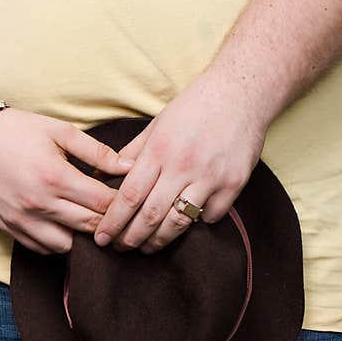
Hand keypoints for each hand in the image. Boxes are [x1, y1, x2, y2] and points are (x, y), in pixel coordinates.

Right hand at [0, 109, 133, 253]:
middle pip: (89, 226)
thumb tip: (129, 167)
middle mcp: (39, 204)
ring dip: (80, 235)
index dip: (122, 202)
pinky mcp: (10, 228)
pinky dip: (56, 241)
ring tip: (85, 218)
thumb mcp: (60, 131)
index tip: (128, 197)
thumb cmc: (17, 131)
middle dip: (107, 221)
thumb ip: (97, 152)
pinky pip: (42, 249)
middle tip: (115, 212)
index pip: (103, 203)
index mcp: (56, 177)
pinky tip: (62, 224)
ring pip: (66, 245)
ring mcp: (22, 220)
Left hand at [94, 70, 267, 252]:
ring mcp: (210, 176)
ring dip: (159, 241)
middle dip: (131, 238)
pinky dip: (197, 224)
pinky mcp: (234, 182)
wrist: (241, 92)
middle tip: (119, 248)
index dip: (113, 222)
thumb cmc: (192, 108)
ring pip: (179, 222)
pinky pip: (211, 215)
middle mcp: (183, 166)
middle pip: (150, 215)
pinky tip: (184, 226)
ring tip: (146, 247)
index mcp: (158, 151)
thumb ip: (129, 155)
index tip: (101, 238)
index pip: (128, 197)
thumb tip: (100, 178)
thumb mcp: (154, 126)